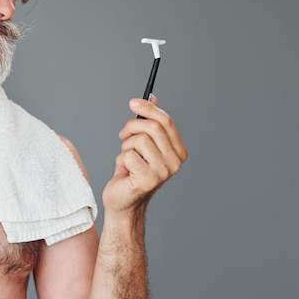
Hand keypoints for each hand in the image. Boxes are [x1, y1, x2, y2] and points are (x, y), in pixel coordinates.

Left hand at [102, 96, 187, 215]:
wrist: (123, 201)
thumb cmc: (132, 171)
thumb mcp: (141, 142)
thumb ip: (149, 122)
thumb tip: (152, 97)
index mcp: (178, 151)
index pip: (166, 121)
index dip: (148, 108)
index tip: (132, 102)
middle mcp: (175, 162)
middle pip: (153, 127)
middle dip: (132, 127)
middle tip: (123, 135)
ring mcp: (163, 172)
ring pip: (139, 140)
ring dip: (126, 147)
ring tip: (127, 159)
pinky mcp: (148, 180)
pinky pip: (128, 155)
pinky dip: (121, 159)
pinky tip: (125, 170)